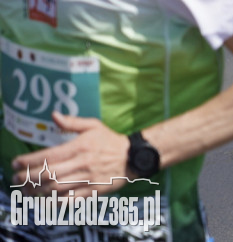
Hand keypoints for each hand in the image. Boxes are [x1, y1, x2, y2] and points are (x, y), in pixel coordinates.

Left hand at [11, 114, 130, 195]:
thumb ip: (72, 122)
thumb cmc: (110, 140)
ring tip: (25, 189)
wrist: (133, 157)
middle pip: (48, 174)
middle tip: (15, 178)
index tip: (16, 163)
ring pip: (56, 188)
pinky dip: (53, 201)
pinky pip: (69, 199)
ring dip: (36, 190)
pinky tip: (44, 199)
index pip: (49, 155)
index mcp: (81, 146)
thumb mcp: (94, 126)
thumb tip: (53, 115)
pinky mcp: (93, 191)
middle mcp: (82, 163)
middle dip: (27, 177)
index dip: (28, 161)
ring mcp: (87, 178)